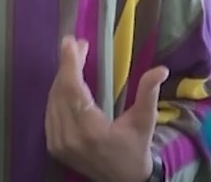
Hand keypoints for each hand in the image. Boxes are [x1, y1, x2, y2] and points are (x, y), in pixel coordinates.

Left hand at [45, 36, 168, 181]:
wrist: (123, 181)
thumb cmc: (135, 149)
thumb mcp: (144, 122)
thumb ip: (148, 94)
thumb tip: (160, 69)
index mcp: (92, 130)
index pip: (73, 90)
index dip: (70, 64)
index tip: (70, 43)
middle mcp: (70, 136)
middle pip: (60, 91)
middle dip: (67, 66)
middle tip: (76, 46)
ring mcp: (58, 143)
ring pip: (53, 100)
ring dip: (62, 78)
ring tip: (73, 59)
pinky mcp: (53, 146)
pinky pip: (50, 112)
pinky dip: (58, 94)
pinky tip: (67, 82)